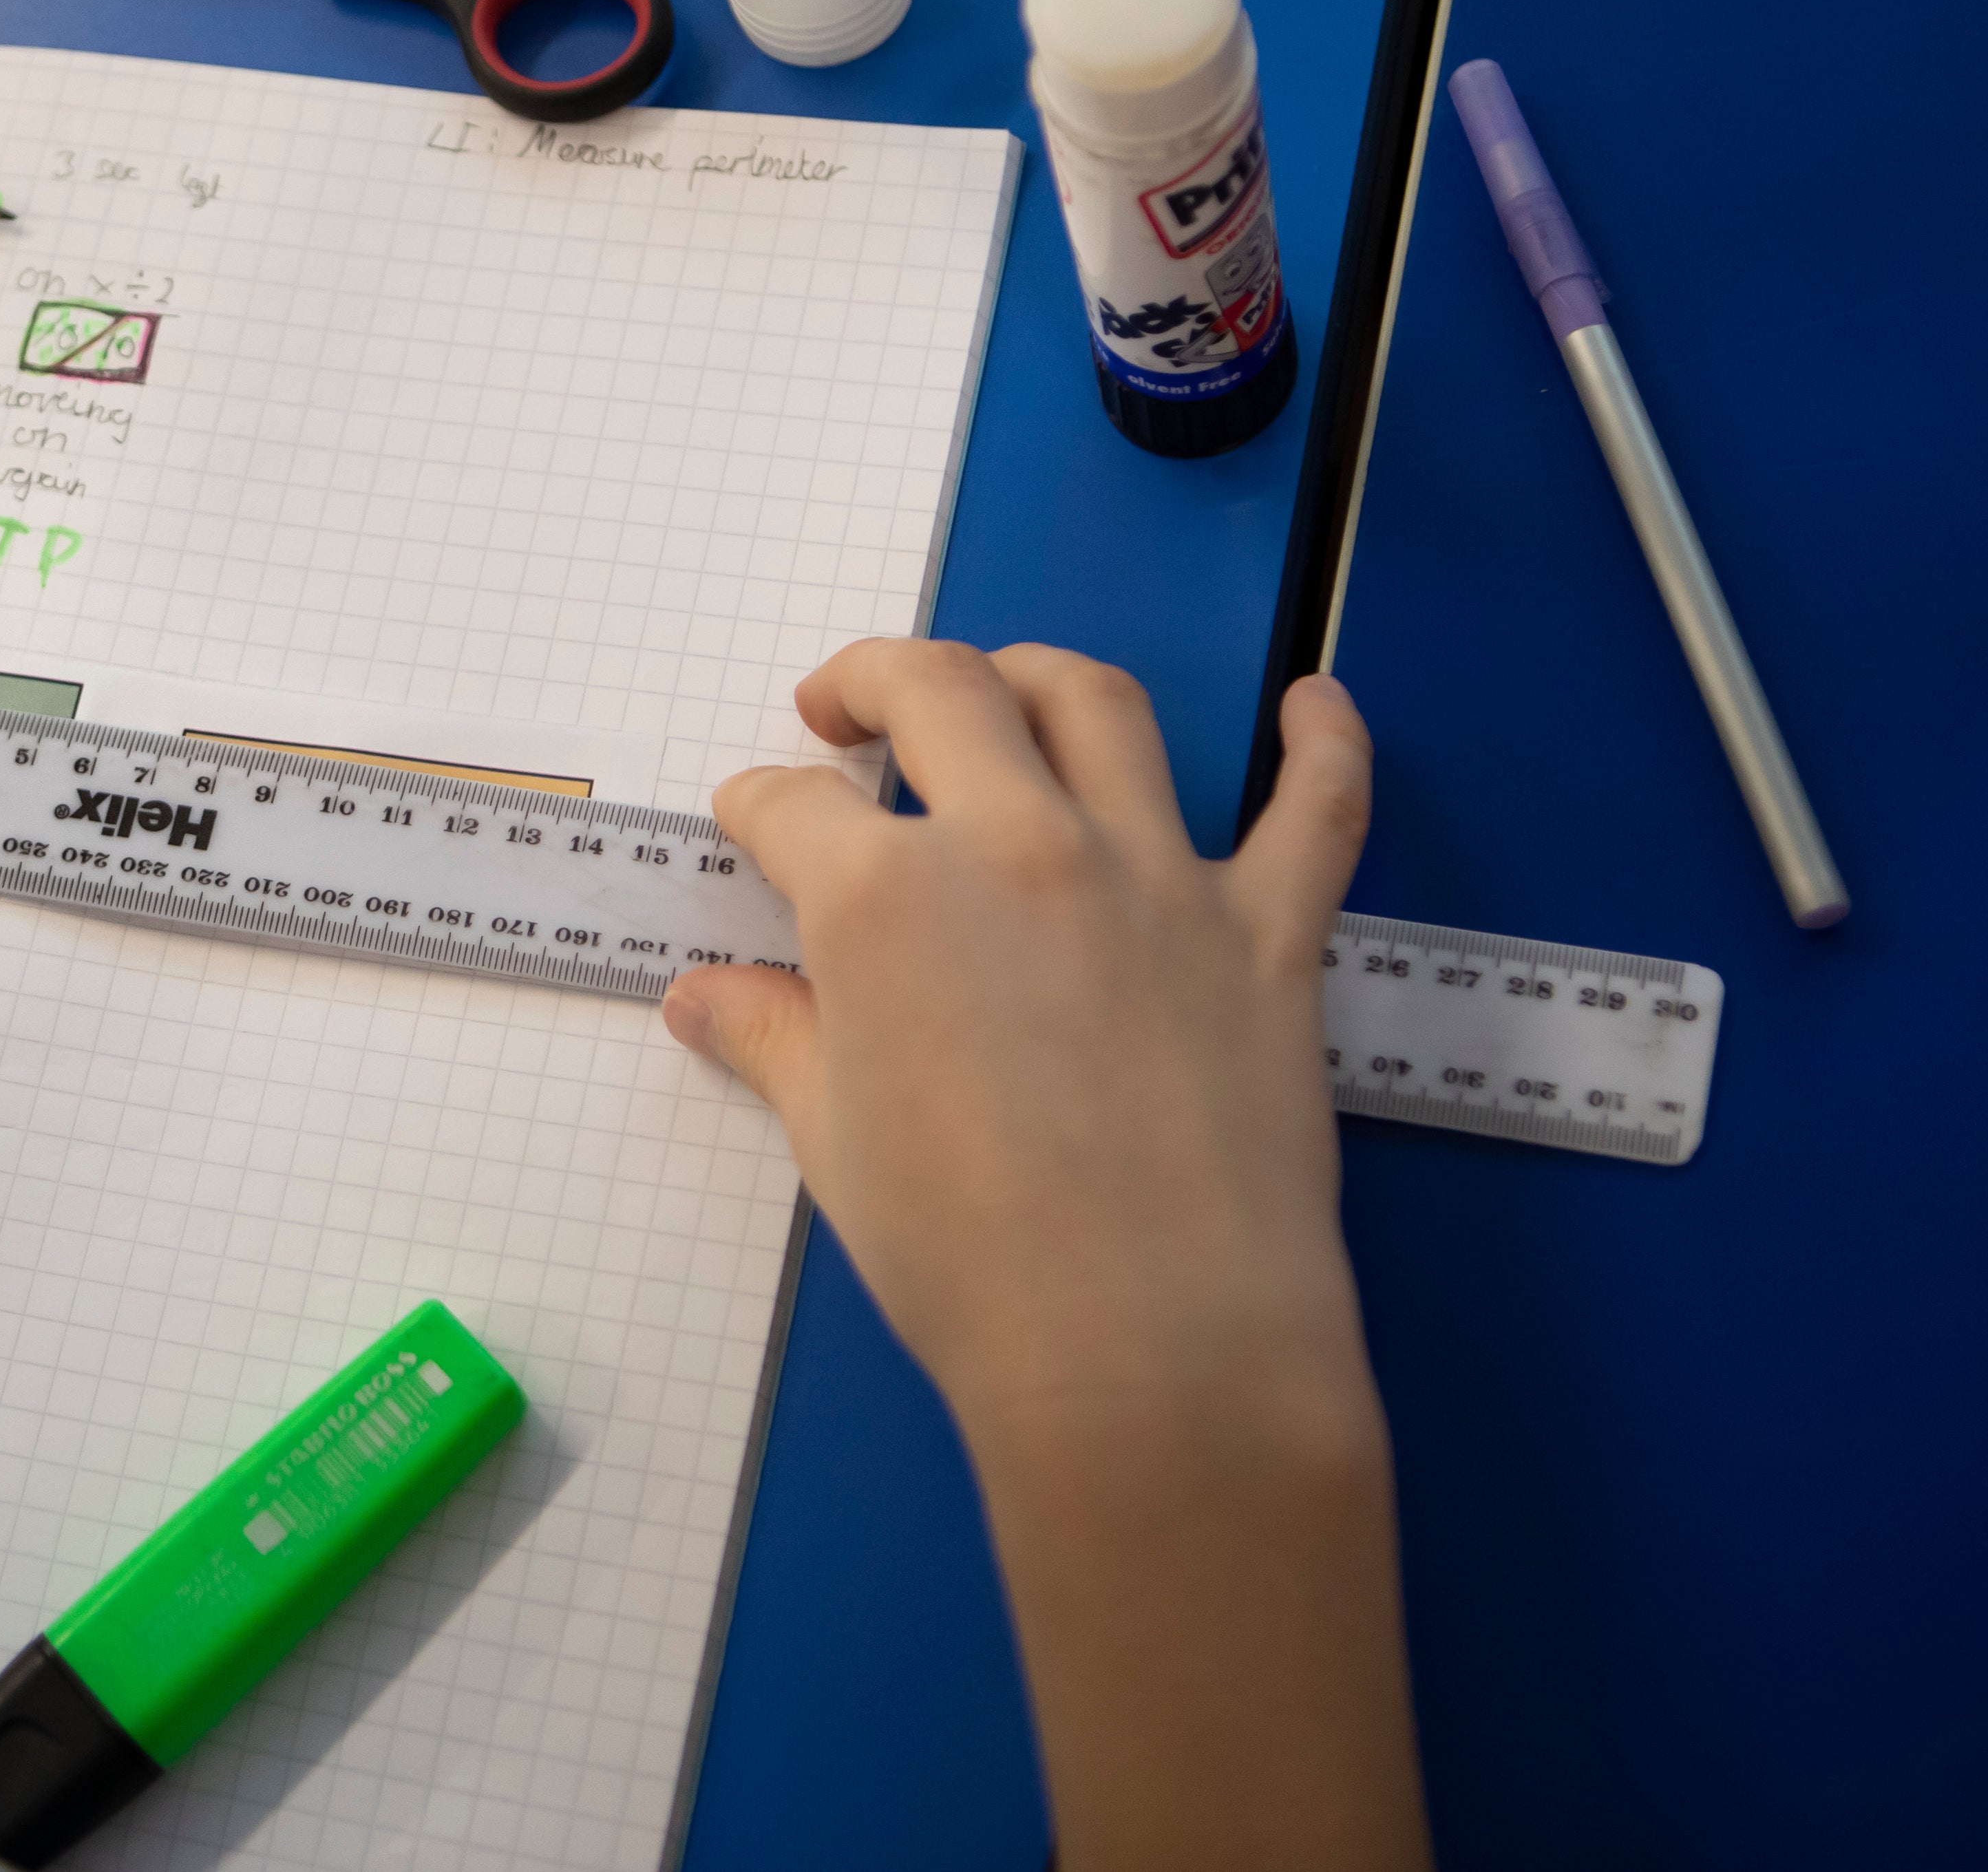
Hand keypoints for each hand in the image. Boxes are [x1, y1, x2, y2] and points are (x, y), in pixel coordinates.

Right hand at [665, 645, 1425, 1871]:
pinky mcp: (1270, 930)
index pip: (791, 806)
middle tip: (844, 708)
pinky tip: (1310, 700)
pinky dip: (1322, 739)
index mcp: (883, 896)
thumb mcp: (835, 1142)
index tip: (751, 823)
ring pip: (1094, 704)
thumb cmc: (965, 1261)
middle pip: (935, 691)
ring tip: (1003, 691)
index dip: (756, 805)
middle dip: (868, 678)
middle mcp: (1017, 845)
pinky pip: (1317, 806)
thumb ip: (774, 1040)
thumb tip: (704, 996)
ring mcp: (1157, 875)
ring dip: (1033, 674)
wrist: (1151, 1351)